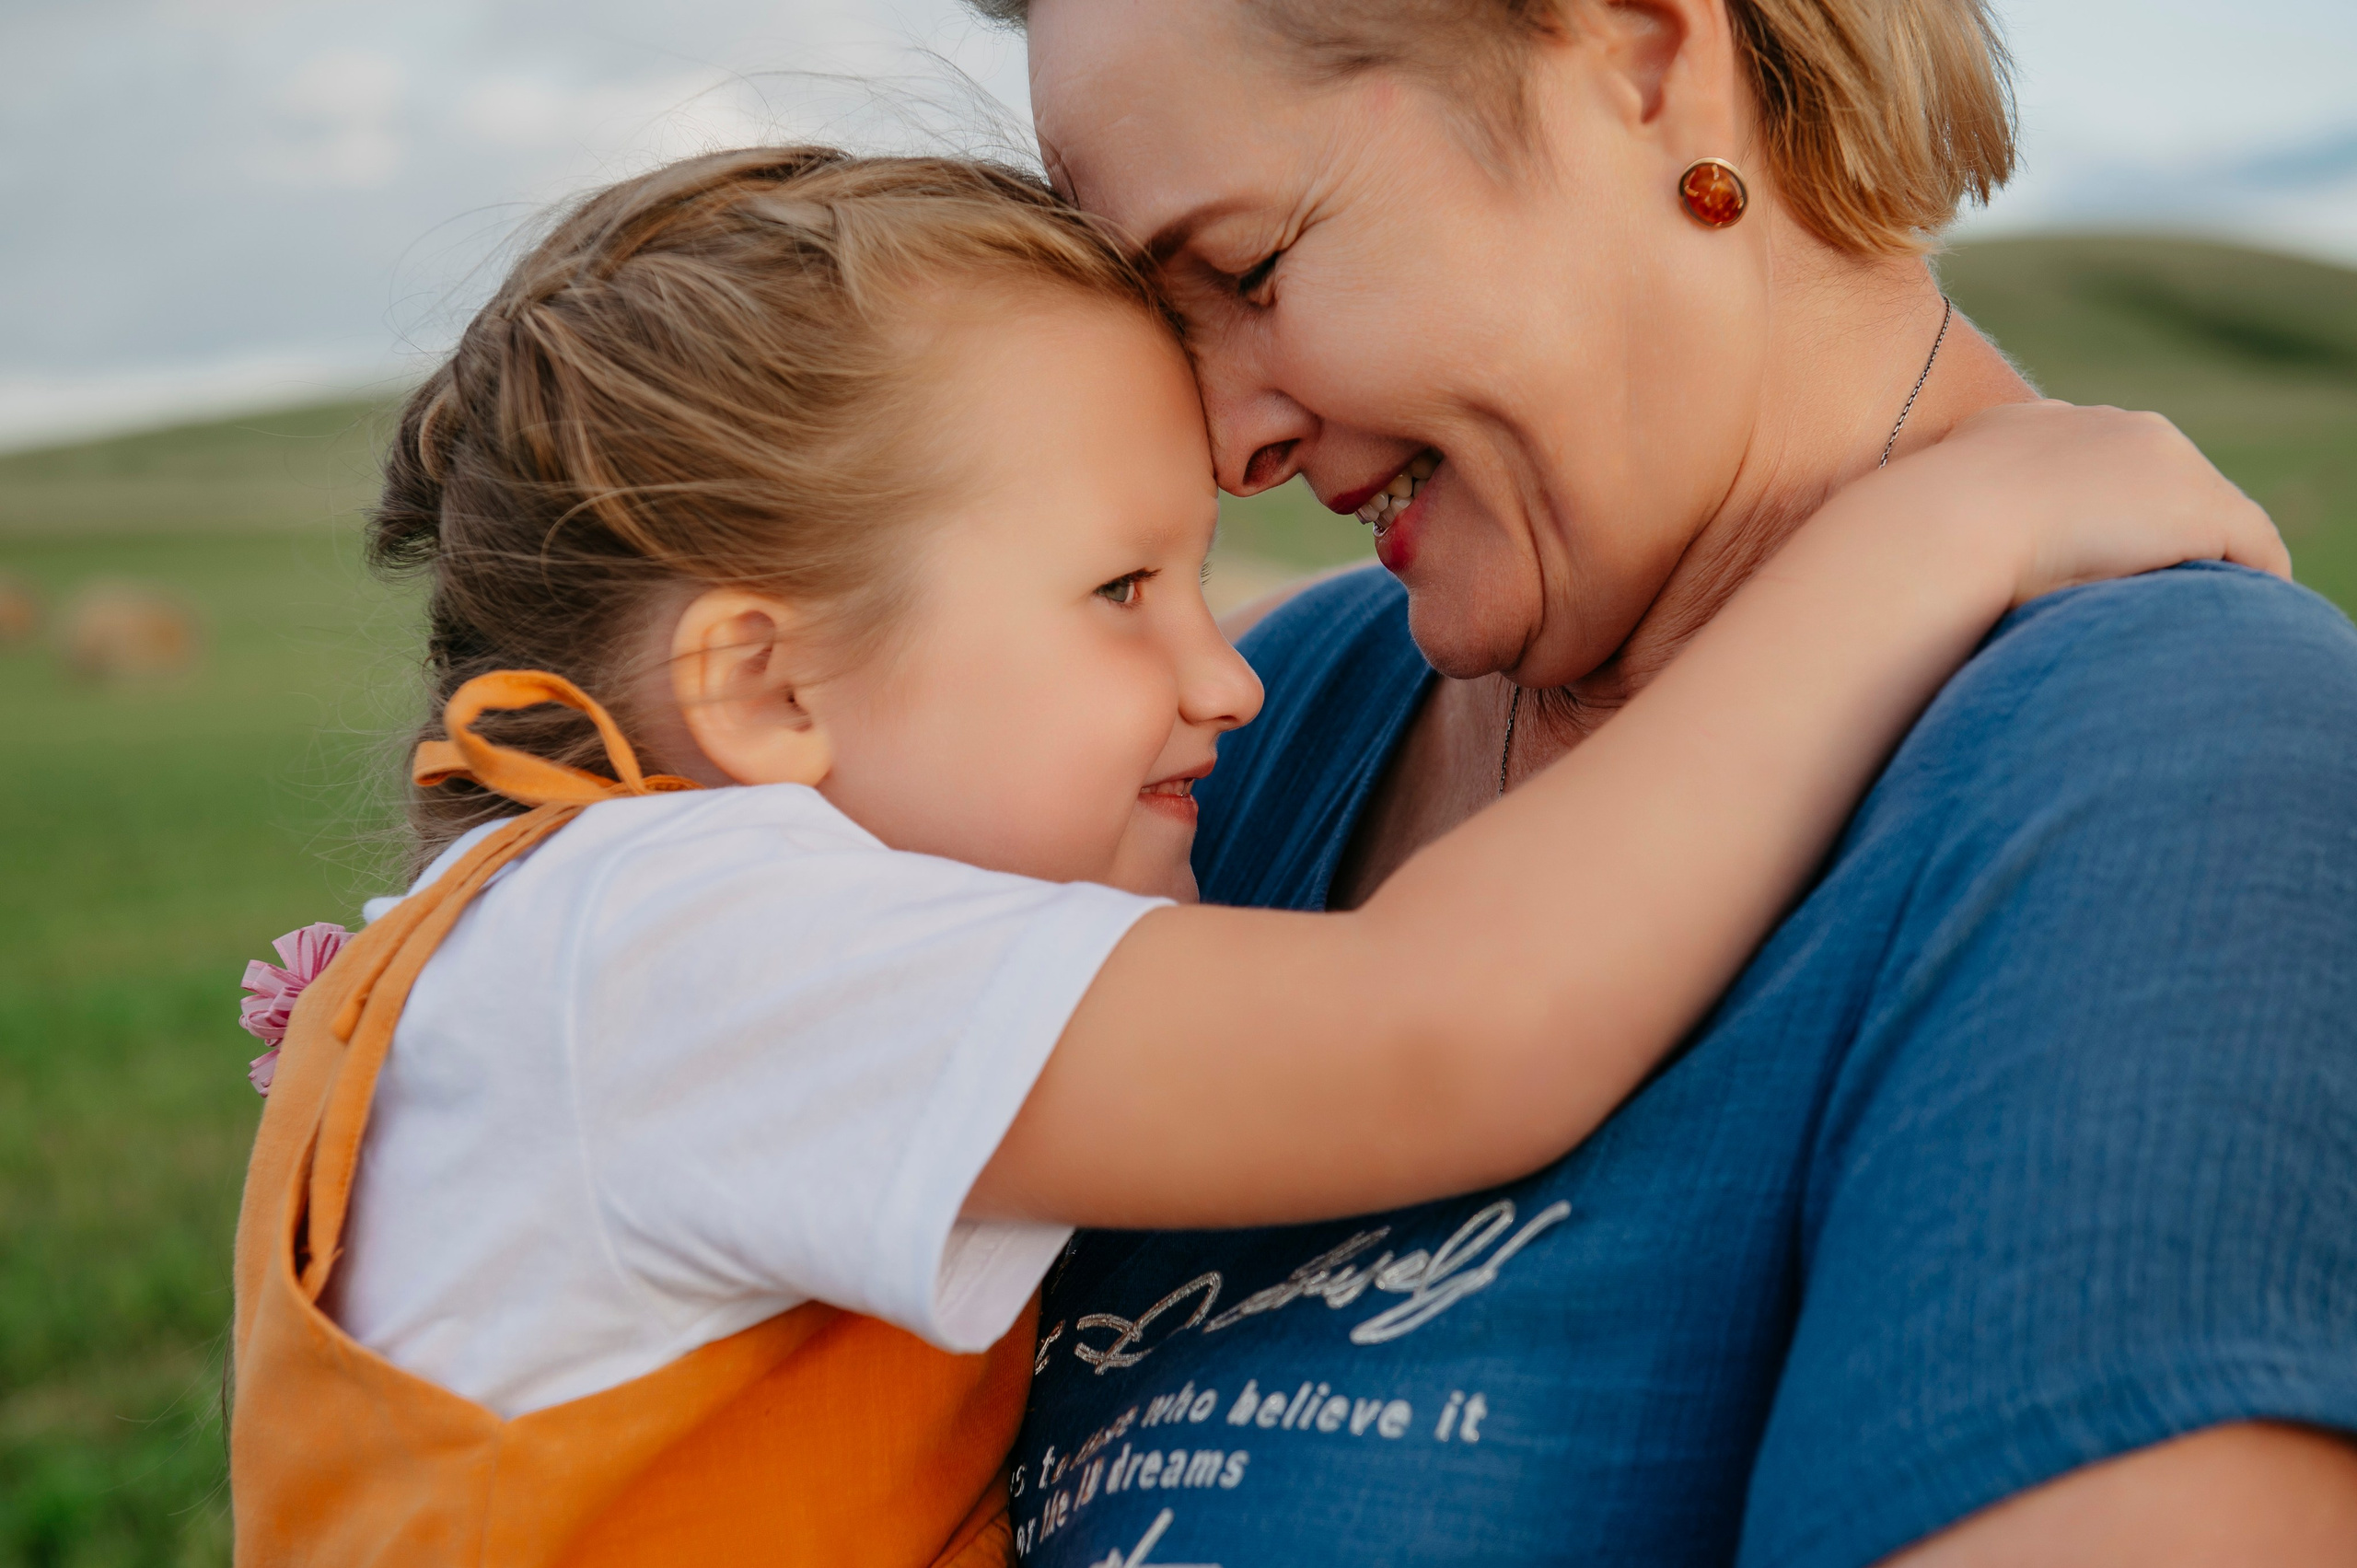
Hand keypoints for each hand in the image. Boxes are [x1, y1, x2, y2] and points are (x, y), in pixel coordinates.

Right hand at [1868, 400, 2289, 607]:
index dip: (2078, 518)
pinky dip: (2249, 585)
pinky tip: (2230, 627)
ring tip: (2183, 620)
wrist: (1937, 531)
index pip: (2071, 464)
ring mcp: (2153, 459)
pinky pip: (2251, 548)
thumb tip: (1889, 590)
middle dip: (2148, 536)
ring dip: (2193, 564)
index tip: (2073, 566)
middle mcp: (2093, 426)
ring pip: (2201, 515)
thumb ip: (1922, 545)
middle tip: (2135, 599)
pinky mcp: (2199, 504)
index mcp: (2014, 428)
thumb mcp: (1900, 539)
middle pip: (2149, 482)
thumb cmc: (1895, 553)